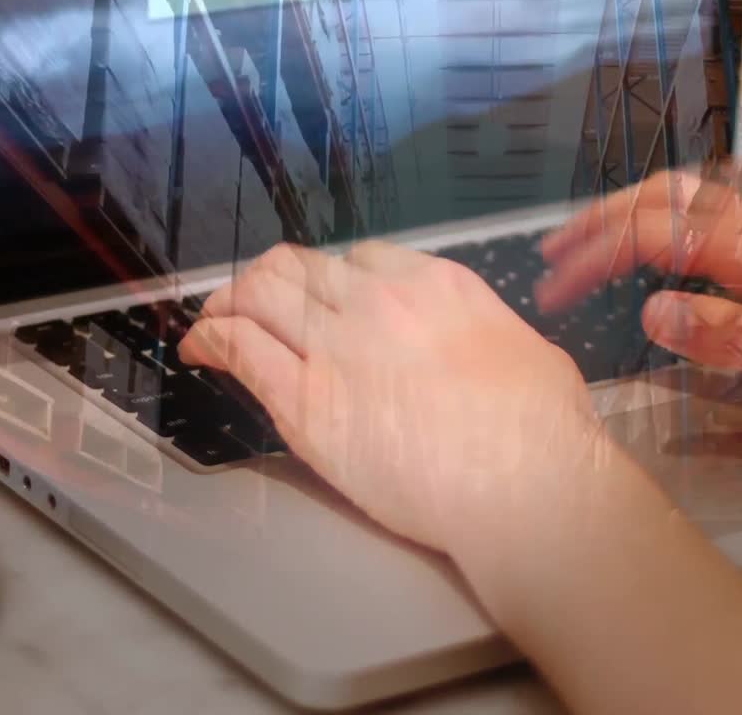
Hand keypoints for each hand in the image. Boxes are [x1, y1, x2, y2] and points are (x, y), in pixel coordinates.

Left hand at [178, 242, 604, 596]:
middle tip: (249, 302)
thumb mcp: (529, 355)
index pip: (357, 259)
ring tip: (212, 320)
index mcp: (433, 284)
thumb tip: (479, 350)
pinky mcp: (304, 400)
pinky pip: (240, 348)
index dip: (326, 277)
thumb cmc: (542, 433)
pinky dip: (210, 339)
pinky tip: (199, 348)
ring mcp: (336, 345)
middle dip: (266, 280)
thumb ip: (484, 338)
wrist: (522, 482)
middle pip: (296, 267)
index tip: (317, 298)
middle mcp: (377, 301)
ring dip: (227, 301)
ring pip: (258, 294)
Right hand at [537, 171, 741, 434]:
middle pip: (665, 198)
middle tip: (553, 255)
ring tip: (586, 242)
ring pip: (686, 198)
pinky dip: (660, 222)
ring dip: (626, 214)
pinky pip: (709, 215)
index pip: (660, 233)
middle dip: (598, 221)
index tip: (557, 288)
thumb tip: (654, 311)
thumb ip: (734, 334)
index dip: (598, 254)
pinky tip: (653, 249)